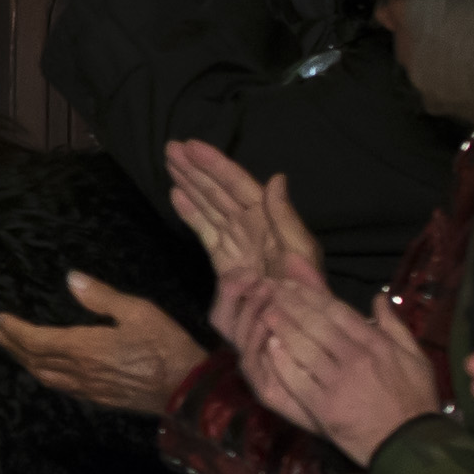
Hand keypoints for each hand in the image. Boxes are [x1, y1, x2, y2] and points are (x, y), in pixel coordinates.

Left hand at [0, 271, 209, 416]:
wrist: (188, 390)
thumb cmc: (165, 346)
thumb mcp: (138, 311)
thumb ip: (101, 297)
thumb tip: (71, 279)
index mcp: (83, 348)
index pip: (36, 340)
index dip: (14, 330)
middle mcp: (79, 371)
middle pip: (34, 360)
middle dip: (12, 346)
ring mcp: (88, 389)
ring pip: (45, 376)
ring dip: (24, 362)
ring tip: (11, 350)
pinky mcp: (100, 399)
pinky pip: (62, 387)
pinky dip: (44, 376)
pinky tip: (45, 371)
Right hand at [167, 141, 327, 297]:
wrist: (294, 326)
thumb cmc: (304, 291)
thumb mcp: (301, 253)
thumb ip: (285, 218)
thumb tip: (275, 179)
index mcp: (269, 219)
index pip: (237, 185)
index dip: (214, 165)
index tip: (190, 146)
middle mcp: (251, 225)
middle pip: (219, 191)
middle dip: (195, 169)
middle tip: (171, 148)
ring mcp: (237, 242)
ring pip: (209, 206)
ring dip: (190, 184)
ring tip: (170, 164)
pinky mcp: (225, 262)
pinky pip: (205, 232)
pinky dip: (191, 213)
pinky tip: (176, 196)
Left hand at [239, 274, 440, 460]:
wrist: (409, 444)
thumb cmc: (414, 400)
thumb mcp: (416, 358)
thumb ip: (395, 326)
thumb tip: (378, 298)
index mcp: (377, 345)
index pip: (337, 311)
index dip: (310, 294)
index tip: (290, 284)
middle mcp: (356, 359)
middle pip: (316, 324)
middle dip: (290, 304)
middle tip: (269, 289)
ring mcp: (338, 383)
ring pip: (304, 348)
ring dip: (281, 328)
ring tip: (264, 312)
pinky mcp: (324, 407)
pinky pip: (297, 380)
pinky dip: (282, 363)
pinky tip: (270, 348)